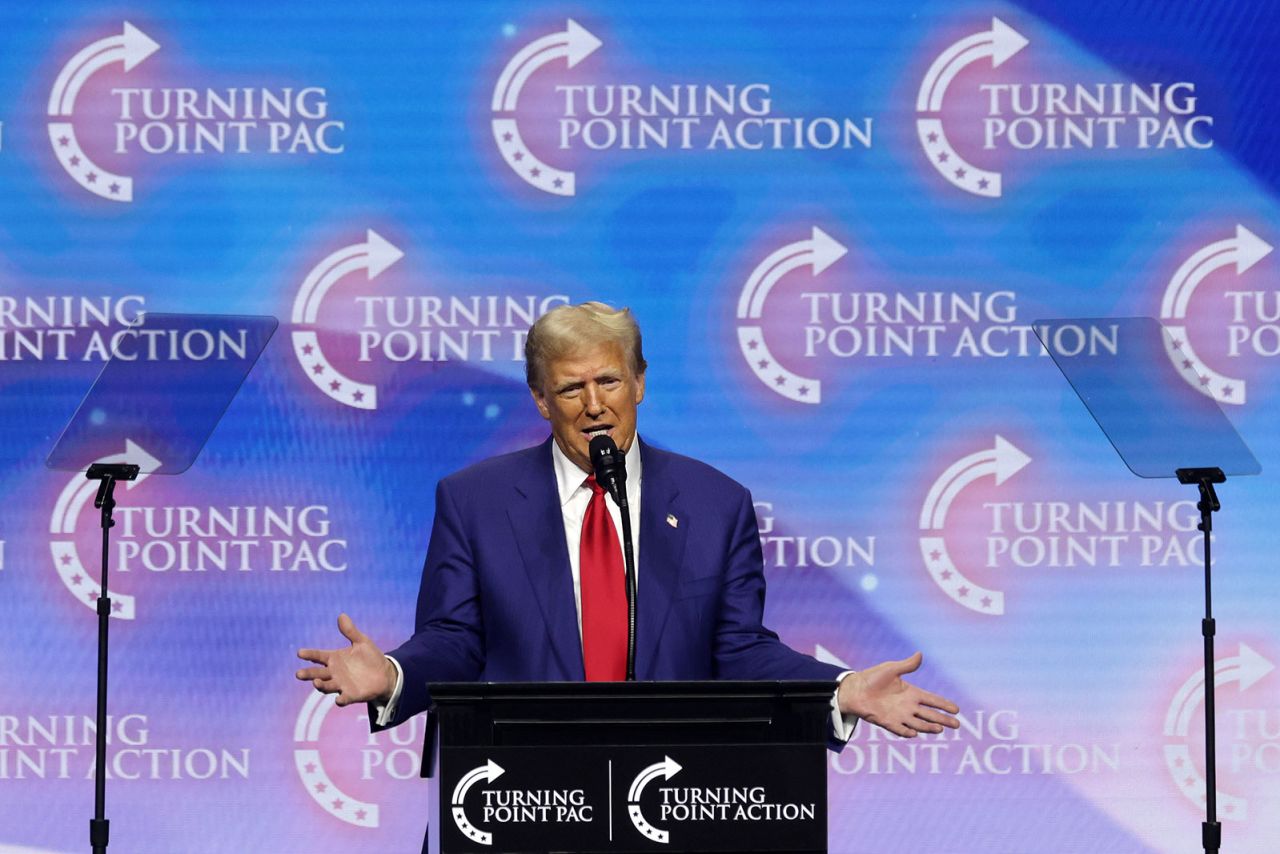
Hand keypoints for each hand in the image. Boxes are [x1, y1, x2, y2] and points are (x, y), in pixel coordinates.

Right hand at [295, 614, 396, 706]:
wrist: (385, 674)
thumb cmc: (370, 657)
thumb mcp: (361, 642)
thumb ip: (350, 631)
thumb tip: (341, 615)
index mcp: (335, 658)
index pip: (318, 656)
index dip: (309, 655)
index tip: (299, 653)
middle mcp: (334, 673)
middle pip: (317, 674)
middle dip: (308, 674)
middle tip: (299, 674)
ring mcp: (341, 685)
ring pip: (326, 686)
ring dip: (321, 686)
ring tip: (316, 682)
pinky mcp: (351, 695)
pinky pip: (344, 699)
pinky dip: (341, 700)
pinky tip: (339, 700)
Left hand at [837, 652, 959, 737]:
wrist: (855, 689)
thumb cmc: (872, 678)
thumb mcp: (891, 669)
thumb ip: (907, 665)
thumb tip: (920, 654)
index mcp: (911, 693)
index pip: (932, 700)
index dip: (944, 704)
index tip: (957, 709)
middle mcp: (908, 706)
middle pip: (930, 715)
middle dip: (943, 720)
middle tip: (957, 725)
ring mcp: (899, 715)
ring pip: (918, 724)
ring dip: (928, 727)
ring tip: (939, 728)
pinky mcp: (888, 722)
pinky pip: (900, 729)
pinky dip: (907, 732)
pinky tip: (914, 733)